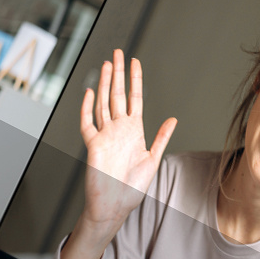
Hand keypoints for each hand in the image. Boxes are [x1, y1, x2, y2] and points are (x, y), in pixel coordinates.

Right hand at [76, 51, 172, 223]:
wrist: (115, 205)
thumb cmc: (132, 188)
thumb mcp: (152, 160)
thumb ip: (161, 138)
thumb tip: (173, 119)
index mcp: (134, 131)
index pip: (134, 98)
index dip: (135, 80)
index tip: (134, 62)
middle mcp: (118, 129)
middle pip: (117, 95)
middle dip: (118, 73)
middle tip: (117, 53)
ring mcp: (104, 135)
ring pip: (103, 103)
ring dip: (105, 84)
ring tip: (106, 65)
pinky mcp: (92, 144)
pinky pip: (87, 122)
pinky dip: (86, 107)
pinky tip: (90, 92)